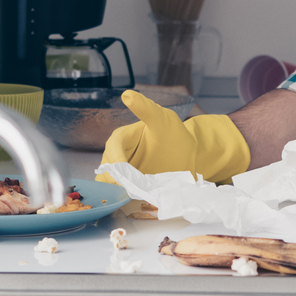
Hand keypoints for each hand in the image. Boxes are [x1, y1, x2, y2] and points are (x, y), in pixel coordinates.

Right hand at [98, 90, 250, 183]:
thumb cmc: (174, 134)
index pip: (113, 148)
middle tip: (131, 189)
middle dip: (115, 179)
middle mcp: (117, 154)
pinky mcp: (128, 186)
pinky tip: (133, 201)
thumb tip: (127, 94)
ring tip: (133, 196)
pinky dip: (121, 198)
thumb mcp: (163, 119)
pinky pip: (118, 194)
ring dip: (117, 191)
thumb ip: (146, 108)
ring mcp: (121, 171)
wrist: (189, 157)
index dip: (116, 160)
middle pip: (107, 168)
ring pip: (109, 183)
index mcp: (121, 137)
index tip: (125, 172)